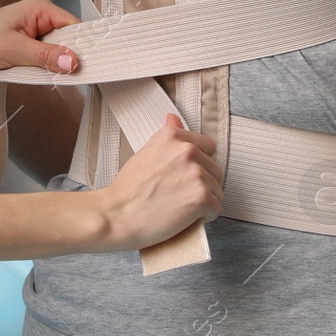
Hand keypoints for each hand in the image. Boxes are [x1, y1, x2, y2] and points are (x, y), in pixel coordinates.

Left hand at [0, 0, 80, 75]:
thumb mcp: (13, 50)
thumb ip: (45, 56)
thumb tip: (73, 62)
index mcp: (40, 8)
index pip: (74, 26)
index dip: (82, 46)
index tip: (88, 66)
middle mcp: (40, 17)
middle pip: (69, 39)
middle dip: (67, 58)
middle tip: (67, 75)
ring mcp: (35, 32)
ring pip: (58, 52)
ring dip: (53, 65)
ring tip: (45, 74)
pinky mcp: (28, 46)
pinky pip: (46, 59)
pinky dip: (44, 69)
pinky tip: (37, 74)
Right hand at [97, 114, 223, 250]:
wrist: (117, 215)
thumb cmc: (128, 190)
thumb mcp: (146, 152)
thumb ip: (167, 136)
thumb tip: (173, 119)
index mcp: (174, 137)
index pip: (207, 147)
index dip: (199, 164)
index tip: (186, 175)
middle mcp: (188, 151)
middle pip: (214, 170)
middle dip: (202, 184)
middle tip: (179, 195)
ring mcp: (197, 174)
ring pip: (217, 190)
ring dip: (204, 201)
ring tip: (180, 206)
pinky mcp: (202, 197)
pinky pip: (216, 208)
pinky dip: (205, 216)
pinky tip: (187, 217)